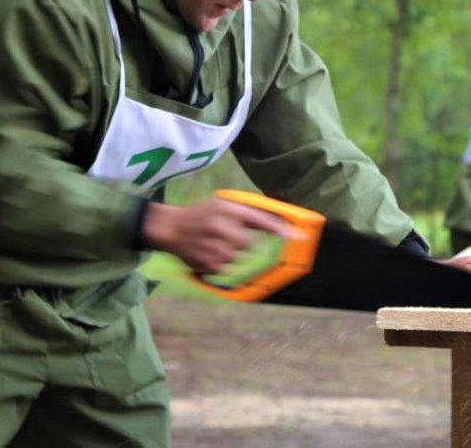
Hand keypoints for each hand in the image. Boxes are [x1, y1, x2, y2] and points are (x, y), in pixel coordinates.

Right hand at [141, 196, 291, 273]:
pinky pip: (225, 267)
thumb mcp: (221, 203)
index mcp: (227, 208)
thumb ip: (246, 212)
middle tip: (223, 234)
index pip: (260, 219)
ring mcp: (215, 247)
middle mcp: (222, 226)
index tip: (301, 237)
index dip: (281, 229)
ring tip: (211, 242)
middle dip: (240, 241)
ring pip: (237, 257)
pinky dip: (218, 262)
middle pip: (249, 244)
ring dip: (229, 252)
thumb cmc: (201, 214)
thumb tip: (276, 222)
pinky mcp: (209, 264)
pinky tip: (205, 251)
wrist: (170, 228)